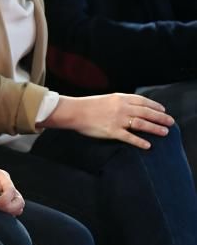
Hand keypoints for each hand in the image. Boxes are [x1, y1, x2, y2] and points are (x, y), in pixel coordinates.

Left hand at [0, 161, 23, 215]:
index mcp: (1, 176)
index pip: (10, 190)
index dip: (4, 200)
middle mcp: (7, 185)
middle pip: (19, 200)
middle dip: (11, 208)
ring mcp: (6, 194)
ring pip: (17, 207)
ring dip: (8, 212)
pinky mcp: (3, 202)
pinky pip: (10, 211)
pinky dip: (5, 214)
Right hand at [42, 94, 172, 149]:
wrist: (74, 111)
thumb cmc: (88, 105)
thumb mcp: (107, 99)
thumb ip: (120, 102)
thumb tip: (133, 107)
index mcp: (120, 98)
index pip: (142, 101)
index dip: (155, 106)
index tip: (163, 110)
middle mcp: (121, 108)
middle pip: (146, 113)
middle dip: (160, 118)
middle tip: (170, 122)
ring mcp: (118, 120)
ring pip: (141, 124)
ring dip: (155, 129)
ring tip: (165, 132)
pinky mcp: (112, 131)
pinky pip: (129, 137)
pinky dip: (140, 142)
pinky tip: (148, 146)